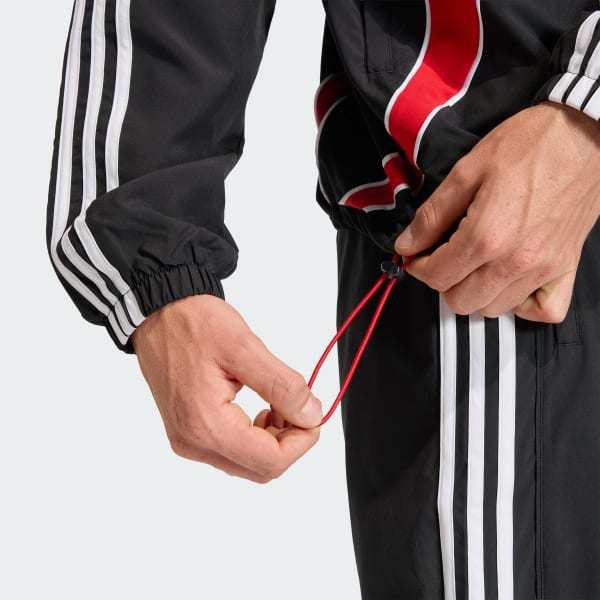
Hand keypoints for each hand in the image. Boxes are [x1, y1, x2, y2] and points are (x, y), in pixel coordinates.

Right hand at [133, 295, 321, 483]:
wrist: (159, 315)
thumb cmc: (193, 324)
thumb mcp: (245, 348)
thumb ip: (282, 386)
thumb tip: (311, 415)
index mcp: (206, 425)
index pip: (270, 461)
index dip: (302, 441)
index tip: (313, 412)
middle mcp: (193, 443)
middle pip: (260, 470)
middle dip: (289, 441)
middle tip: (298, 406)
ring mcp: (188, 441)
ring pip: (247, 463)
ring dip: (273, 439)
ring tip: (279, 403)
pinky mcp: (189, 433)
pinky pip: (232, 451)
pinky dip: (255, 436)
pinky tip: (261, 408)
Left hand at [395, 102, 599, 321]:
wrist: (586, 133)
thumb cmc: (530, 144)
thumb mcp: (468, 170)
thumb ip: (432, 214)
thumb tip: (406, 245)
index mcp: (486, 236)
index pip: (436, 276)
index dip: (418, 266)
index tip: (417, 254)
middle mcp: (515, 261)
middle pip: (460, 302)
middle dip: (443, 281)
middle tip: (443, 257)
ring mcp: (543, 269)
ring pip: (493, 309)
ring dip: (475, 292)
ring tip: (475, 264)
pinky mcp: (566, 267)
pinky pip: (544, 311)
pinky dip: (522, 304)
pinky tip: (510, 281)